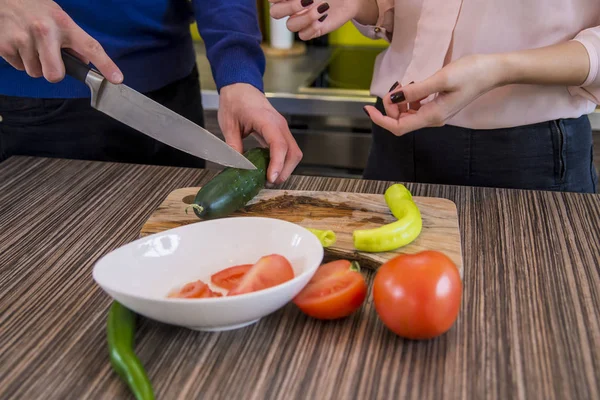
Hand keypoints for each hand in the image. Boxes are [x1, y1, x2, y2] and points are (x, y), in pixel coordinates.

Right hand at [0, 0, 121, 83]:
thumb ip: (73, 41)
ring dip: (34, 63)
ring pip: (35, 73)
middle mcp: (44, 31)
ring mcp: (23, 39)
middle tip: (49, 58)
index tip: (116, 79)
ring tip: (30, 44)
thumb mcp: (58, 18)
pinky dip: (19, 59)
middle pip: (55, 75)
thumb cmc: (34, 9)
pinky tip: (18, 43)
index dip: (106, 65)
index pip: (91, 47)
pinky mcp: (4, 46)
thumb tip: (84, 62)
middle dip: (53, 72)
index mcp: (63, 24)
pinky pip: (19, 68)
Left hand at [218, 83, 302, 184]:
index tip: (271, 178)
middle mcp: (280, 125)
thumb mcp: (229, 124)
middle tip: (269, 183)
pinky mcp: (280, 133)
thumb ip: (233, 145)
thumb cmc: (235, 102)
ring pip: (294, 153)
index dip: (277, 164)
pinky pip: (288, 150)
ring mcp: (282, 129)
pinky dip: (283, 161)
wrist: (240, 88)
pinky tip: (270, 168)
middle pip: (293, 153)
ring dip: (286, 168)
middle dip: (285, 171)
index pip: (279, 145)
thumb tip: (237, 166)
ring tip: (270, 178)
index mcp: (267, 121)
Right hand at [269, 0, 375, 40]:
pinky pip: (303, 35)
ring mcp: (301, 21)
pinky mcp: (312, 31)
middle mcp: (292, 9)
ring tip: (322, 8)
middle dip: (290, 7)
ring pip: (290, 26)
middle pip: (275, 13)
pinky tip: (323, 18)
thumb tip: (304, 0)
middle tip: (308, 0)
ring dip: (305, 17)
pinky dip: (312, 28)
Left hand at [364, 55, 502, 135]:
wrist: (493, 72)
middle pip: (400, 122)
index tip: (367, 108)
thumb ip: (416, 91)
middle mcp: (432, 119)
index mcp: (432, 116)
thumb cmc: (471, 73)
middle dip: (390, 107)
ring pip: (407, 115)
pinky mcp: (438, 107)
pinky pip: (416, 108)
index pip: (398, 127)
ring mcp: (436, 114)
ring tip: (405, 85)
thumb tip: (393, 98)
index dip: (380, 120)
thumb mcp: (441, 79)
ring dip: (399, 103)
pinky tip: (413, 87)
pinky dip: (409, 99)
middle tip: (395, 86)